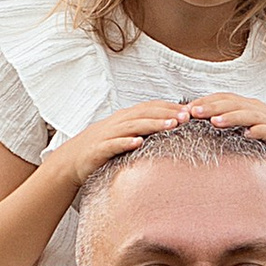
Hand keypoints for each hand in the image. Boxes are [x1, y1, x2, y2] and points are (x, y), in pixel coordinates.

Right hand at [61, 100, 190, 183]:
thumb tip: (172, 129)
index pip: (152, 107)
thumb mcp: (127, 136)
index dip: (171, 107)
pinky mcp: (99, 149)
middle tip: (188, 116)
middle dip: (167, 114)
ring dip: (153, 125)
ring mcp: (109, 134)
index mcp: (128, 117)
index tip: (192, 111)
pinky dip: (126, 142)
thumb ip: (145, 131)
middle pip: (146, 113)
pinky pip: (114, 144)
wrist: (73, 159)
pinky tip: (138, 143)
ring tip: (171, 126)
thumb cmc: (105, 147)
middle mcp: (119, 122)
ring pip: (134, 126)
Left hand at [174, 92, 265, 183]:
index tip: (186, 109)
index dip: (205, 101)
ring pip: (248, 115)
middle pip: (232, 104)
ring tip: (215, 122)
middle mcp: (257, 109)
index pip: (223, 98)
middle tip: (193, 113)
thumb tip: (201, 125)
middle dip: (212, 107)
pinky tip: (248, 134)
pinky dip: (259, 131)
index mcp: (247, 106)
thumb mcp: (246, 127)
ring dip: (232, 117)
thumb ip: (228, 124)